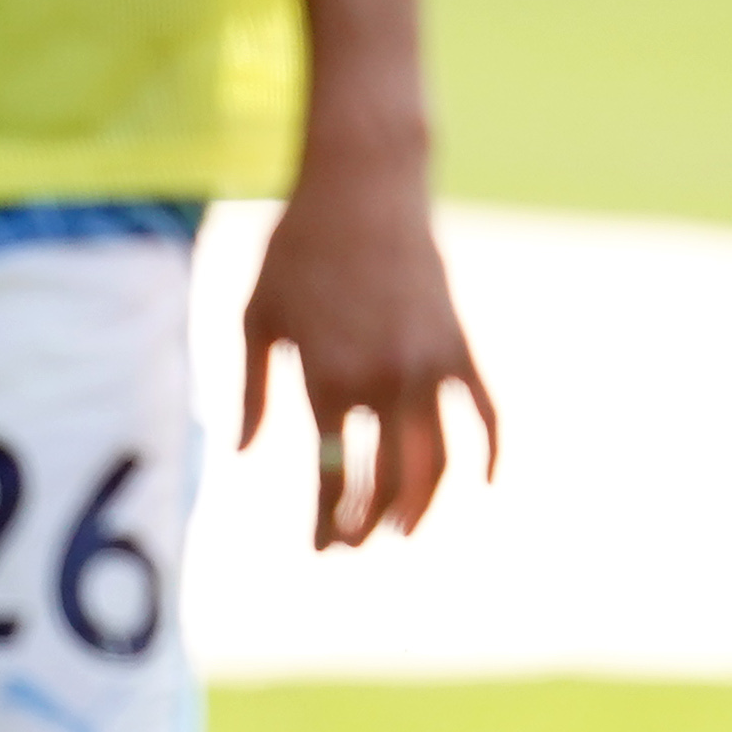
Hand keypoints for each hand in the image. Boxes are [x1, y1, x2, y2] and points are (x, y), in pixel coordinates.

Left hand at [240, 133, 496, 549]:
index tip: (319, 547)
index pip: (330, 477)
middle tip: (352, 545)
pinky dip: (490, 452)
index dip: (326, 522)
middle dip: (367, 525)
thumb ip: (248, 389)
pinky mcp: (458, 344)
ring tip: (403, 529)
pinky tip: (483, 483)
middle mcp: (379, 380)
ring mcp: (426, 365)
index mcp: (324, 378)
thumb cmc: (297, 246)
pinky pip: (485, 412)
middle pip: (384, 482)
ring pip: (435, 462)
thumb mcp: (256, 315)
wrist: (364, 184)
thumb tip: (241, 454)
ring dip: (421, 505)